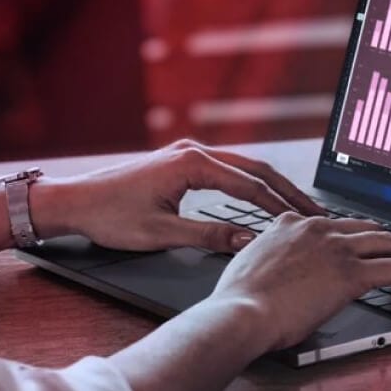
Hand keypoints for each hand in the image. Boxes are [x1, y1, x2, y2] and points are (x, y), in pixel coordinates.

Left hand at [34, 139, 324, 253]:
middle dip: (286, 190)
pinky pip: (225, 169)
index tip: (307, 220)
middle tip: (316, 211)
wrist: (74, 202)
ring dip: (269, 185)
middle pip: (253, 168)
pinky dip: (249, 182)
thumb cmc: (110, 216)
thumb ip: (209, 235)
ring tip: (297, 206)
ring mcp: (187, 154)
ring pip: (241, 166)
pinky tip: (261, 197)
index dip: (281, 204)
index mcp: (191, 163)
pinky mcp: (180, 162)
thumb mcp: (162, 233)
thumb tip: (249, 239)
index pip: (249, 184)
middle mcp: (193, 151)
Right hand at [208, 214, 390, 351]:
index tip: (362, 247)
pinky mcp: (351, 273)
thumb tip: (280, 271)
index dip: (355, 236)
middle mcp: (317, 228)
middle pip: (368, 227)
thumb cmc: (239, 299)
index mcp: (292, 223)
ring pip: (389, 242)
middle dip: (390, 242)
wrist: (240, 312)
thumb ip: (272, 258)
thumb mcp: (252, 264)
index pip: (335, 223)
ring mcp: (336, 248)